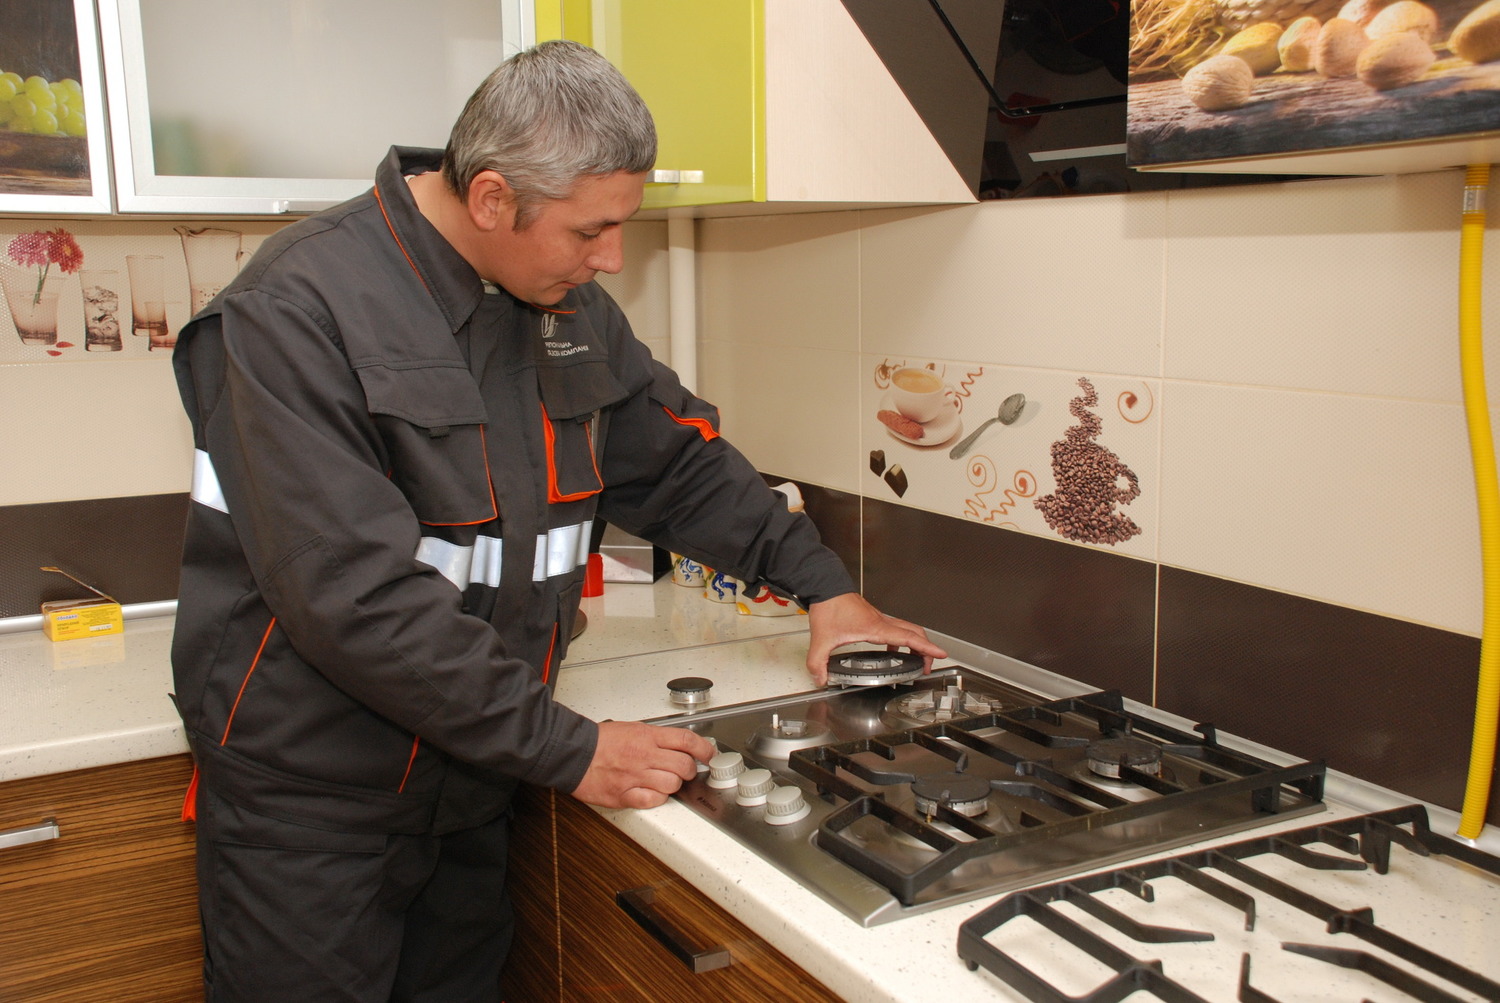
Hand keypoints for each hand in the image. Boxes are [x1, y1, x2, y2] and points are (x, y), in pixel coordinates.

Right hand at [569, 720, 715, 808]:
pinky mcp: (625, 795)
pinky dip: (657, 799)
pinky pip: (653, 801)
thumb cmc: (600, 741)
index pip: (686, 740)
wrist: (573, 753)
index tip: (709, 755)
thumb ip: (656, 738)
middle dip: (689, 770)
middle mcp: (644, 755)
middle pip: (684, 765)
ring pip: (672, 785)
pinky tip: (652, 793)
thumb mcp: (633, 728)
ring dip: (673, 785)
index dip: (704, 749)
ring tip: (665, 781)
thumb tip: (679, 745)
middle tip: (685, 771)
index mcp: (647, 736)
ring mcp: (635, 776)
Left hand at [805, 593, 947, 684]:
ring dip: (915, 643)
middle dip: (926, 649)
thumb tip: (820, 678)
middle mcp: (881, 622)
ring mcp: (878, 618)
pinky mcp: (872, 618)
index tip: (941, 654)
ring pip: (906, 629)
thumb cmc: (828, 606)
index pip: (908, 638)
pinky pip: (894, 629)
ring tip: (915, 659)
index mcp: (875, 628)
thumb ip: (818, 661)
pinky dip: (899, 640)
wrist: (825, 587)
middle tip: (929, 664)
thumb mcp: (822, 638)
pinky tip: (890, 650)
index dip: (927, 648)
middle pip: (914, 632)